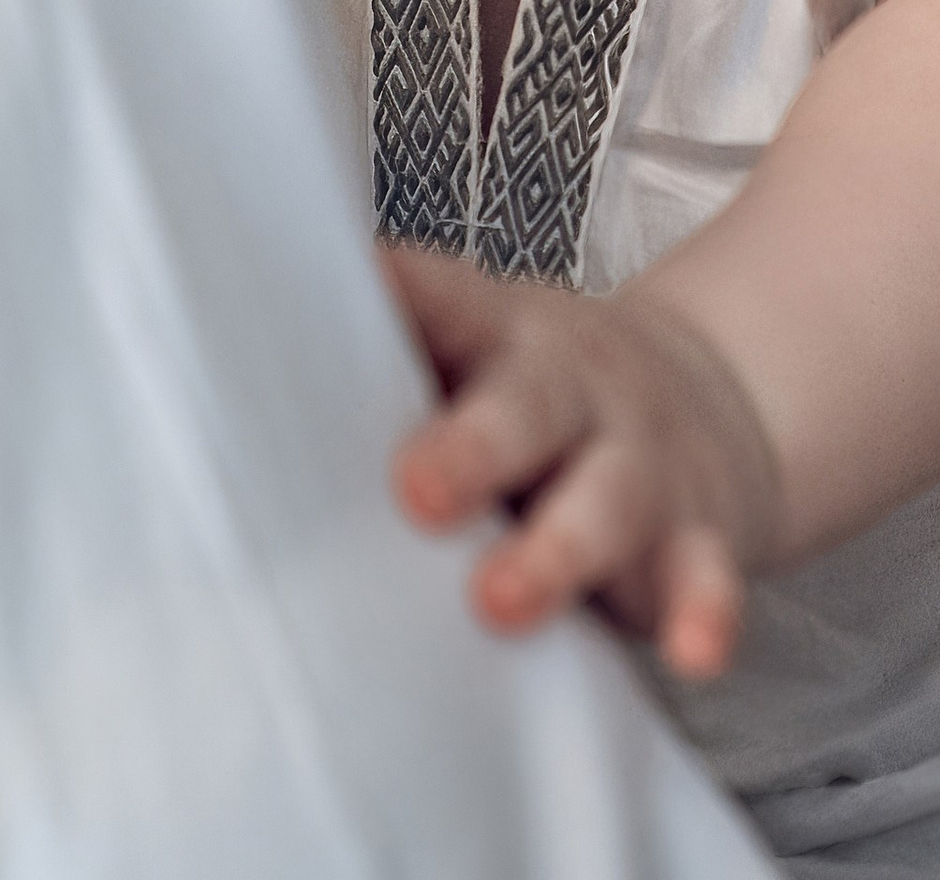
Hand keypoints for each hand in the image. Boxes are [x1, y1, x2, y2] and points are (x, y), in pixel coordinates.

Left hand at [382, 244, 783, 676]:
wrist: (714, 399)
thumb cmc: (540, 391)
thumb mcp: (481, 350)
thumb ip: (391, 356)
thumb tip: (225, 358)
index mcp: (504, 333)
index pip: (447, 300)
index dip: (403, 293)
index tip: (351, 286)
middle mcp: (576, 384)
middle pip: (526, 404)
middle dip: (471, 447)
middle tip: (413, 492)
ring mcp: (643, 459)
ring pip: (608, 497)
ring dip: (558, 548)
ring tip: (501, 600)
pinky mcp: (699, 534)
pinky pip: (707, 575)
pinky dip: (705, 612)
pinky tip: (692, 654)